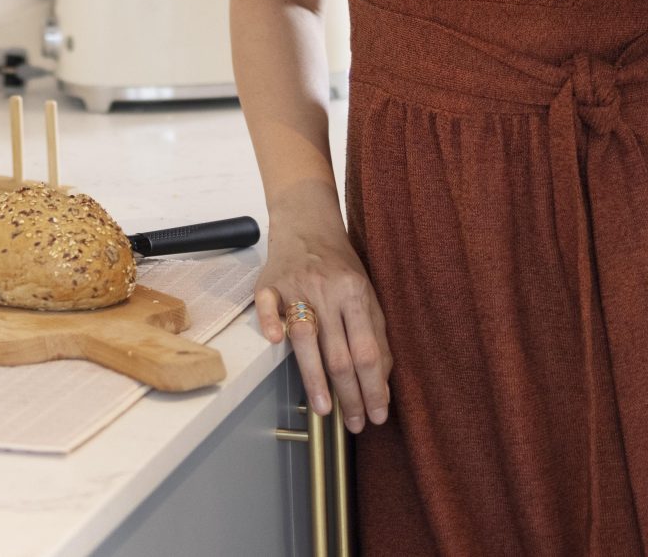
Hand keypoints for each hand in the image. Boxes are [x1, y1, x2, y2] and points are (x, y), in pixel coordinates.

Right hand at [255, 210, 391, 434]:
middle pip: (338, 353)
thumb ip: (374, 334)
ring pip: (305, 338)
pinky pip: (267, 306)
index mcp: (355, 293)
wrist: (307, 223)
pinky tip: (275, 344)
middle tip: (354, 423)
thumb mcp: (366, 294)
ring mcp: (295, 287)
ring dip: (314, 378)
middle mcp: (326, 291)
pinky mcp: (268, 284)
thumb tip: (381, 381)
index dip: (373, 387)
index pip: (367, 351)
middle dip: (349, 394)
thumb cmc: (340, 265)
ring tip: (324, 410)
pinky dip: (269, 324)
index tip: (376, 415)